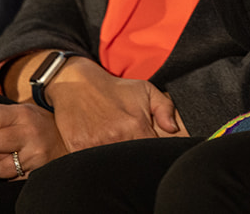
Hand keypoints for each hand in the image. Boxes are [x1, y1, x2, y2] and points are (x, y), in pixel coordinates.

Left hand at [0, 103, 66, 178]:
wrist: (72, 142)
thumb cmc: (43, 126)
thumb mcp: (28, 111)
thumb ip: (6, 115)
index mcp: (24, 113)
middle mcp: (30, 132)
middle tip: (3, 147)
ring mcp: (35, 155)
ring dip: (3, 165)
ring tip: (15, 157)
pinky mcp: (37, 173)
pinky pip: (11, 180)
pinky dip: (14, 176)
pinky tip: (24, 165)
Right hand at [41, 57, 183, 151]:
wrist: (76, 83)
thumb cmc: (113, 89)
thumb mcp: (144, 90)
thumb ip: (165, 108)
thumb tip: (173, 129)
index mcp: (136, 126)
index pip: (152, 154)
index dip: (152, 155)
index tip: (149, 152)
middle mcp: (116, 137)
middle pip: (133, 164)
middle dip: (135, 162)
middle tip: (131, 151)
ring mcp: (95, 144)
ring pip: (112, 167)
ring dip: (115, 163)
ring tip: (113, 148)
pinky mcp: (77, 148)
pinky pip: (90, 165)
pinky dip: (95, 163)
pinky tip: (97, 152)